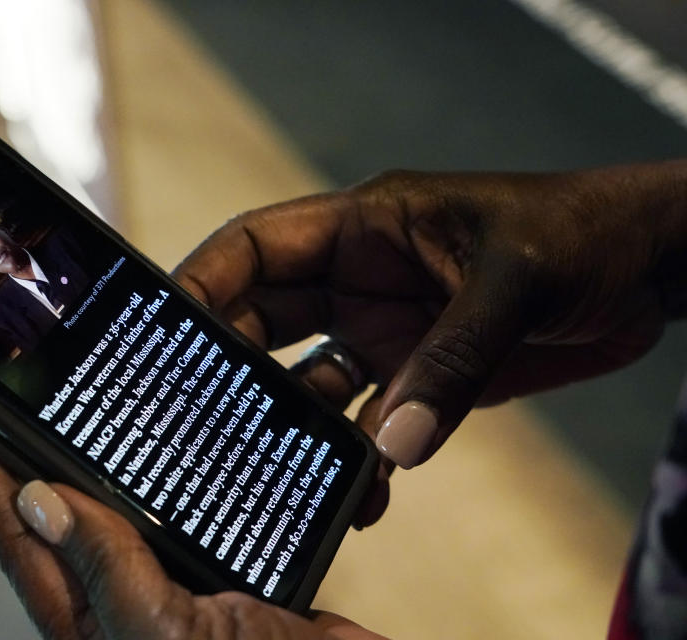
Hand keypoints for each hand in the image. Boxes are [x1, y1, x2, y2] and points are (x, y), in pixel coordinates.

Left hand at [0, 441, 388, 639]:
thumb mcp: (166, 635)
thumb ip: (105, 570)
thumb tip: (41, 502)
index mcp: (93, 628)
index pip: (24, 544)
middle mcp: (126, 606)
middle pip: (70, 520)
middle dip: (49, 459)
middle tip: (39, 397)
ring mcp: (175, 588)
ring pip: (128, 511)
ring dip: (115, 462)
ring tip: (101, 406)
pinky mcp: (223, 574)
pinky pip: (185, 516)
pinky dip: (178, 479)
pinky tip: (181, 446)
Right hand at [172, 163, 686, 478]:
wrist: (647, 268)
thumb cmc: (580, 233)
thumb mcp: (512, 282)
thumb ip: (450, 362)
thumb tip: (390, 446)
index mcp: (362, 227)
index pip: (254, 247)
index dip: (200, 283)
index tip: (163, 335)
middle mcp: (359, 277)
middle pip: (263, 320)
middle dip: (230, 369)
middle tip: (200, 420)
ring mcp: (386, 328)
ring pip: (308, 379)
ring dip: (292, 425)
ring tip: (274, 472)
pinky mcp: (418, 371)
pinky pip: (367, 419)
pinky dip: (358, 455)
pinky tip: (360, 493)